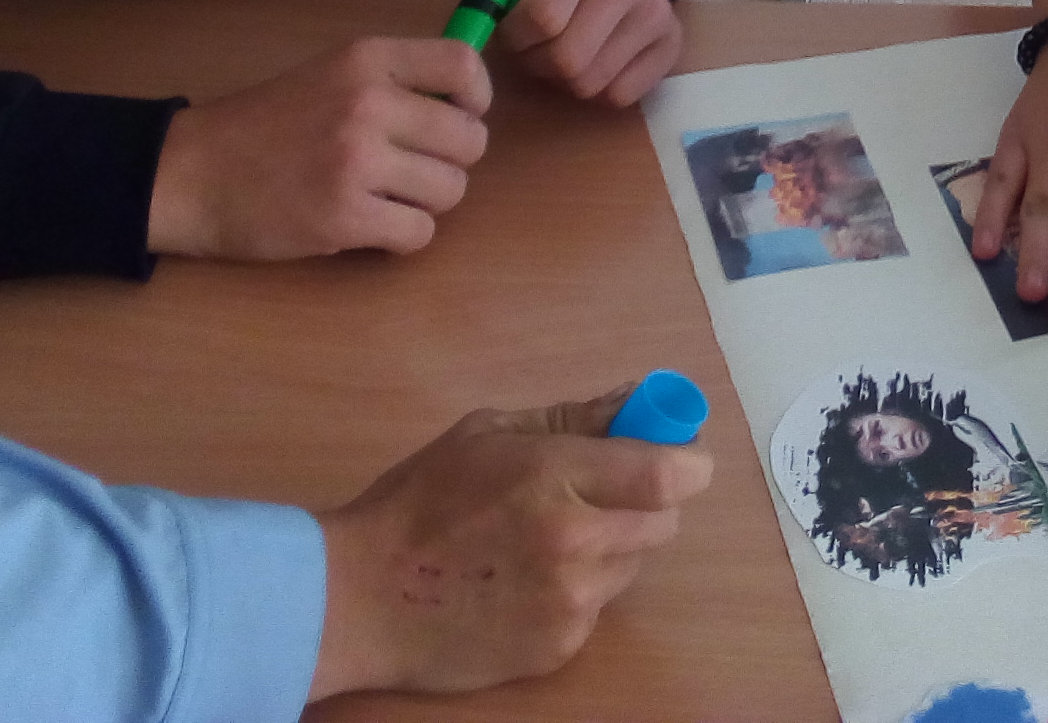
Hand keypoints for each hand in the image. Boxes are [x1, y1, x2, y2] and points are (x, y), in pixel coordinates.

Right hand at [148, 35, 491, 260]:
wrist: (191, 174)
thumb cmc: (264, 124)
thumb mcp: (329, 73)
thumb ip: (394, 79)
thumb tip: (467, 101)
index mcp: (367, 59)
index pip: (463, 65)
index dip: (476, 98)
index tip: (458, 117)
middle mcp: (369, 104)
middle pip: (469, 139)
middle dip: (451, 161)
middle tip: (413, 168)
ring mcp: (357, 162)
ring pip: (450, 190)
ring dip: (427, 202)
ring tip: (386, 196)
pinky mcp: (344, 217)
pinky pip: (419, 233)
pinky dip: (403, 237)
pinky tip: (371, 225)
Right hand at [308, 381, 713, 703]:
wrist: (360, 598)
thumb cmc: (419, 503)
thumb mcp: (489, 434)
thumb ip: (574, 418)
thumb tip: (638, 398)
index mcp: (555, 480)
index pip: (667, 473)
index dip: (687, 459)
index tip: (680, 452)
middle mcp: (575, 545)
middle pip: (664, 521)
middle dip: (647, 500)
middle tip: (603, 492)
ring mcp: (570, 604)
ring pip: (633, 564)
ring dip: (613, 545)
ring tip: (549, 539)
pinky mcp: (560, 648)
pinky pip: (599, 606)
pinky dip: (580, 589)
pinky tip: (527, 581)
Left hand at [427, 0, 679, 107]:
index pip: (542, 19)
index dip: (515, 34)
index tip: (512, 25)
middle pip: (568, 58)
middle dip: (538, 61)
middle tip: (534, 45)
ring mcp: (657, 12)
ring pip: (592, 82)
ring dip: (564, 77)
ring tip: (561, 48)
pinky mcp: (671, 43)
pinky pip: (622, 95)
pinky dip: (599, 88)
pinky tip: (593, 58)